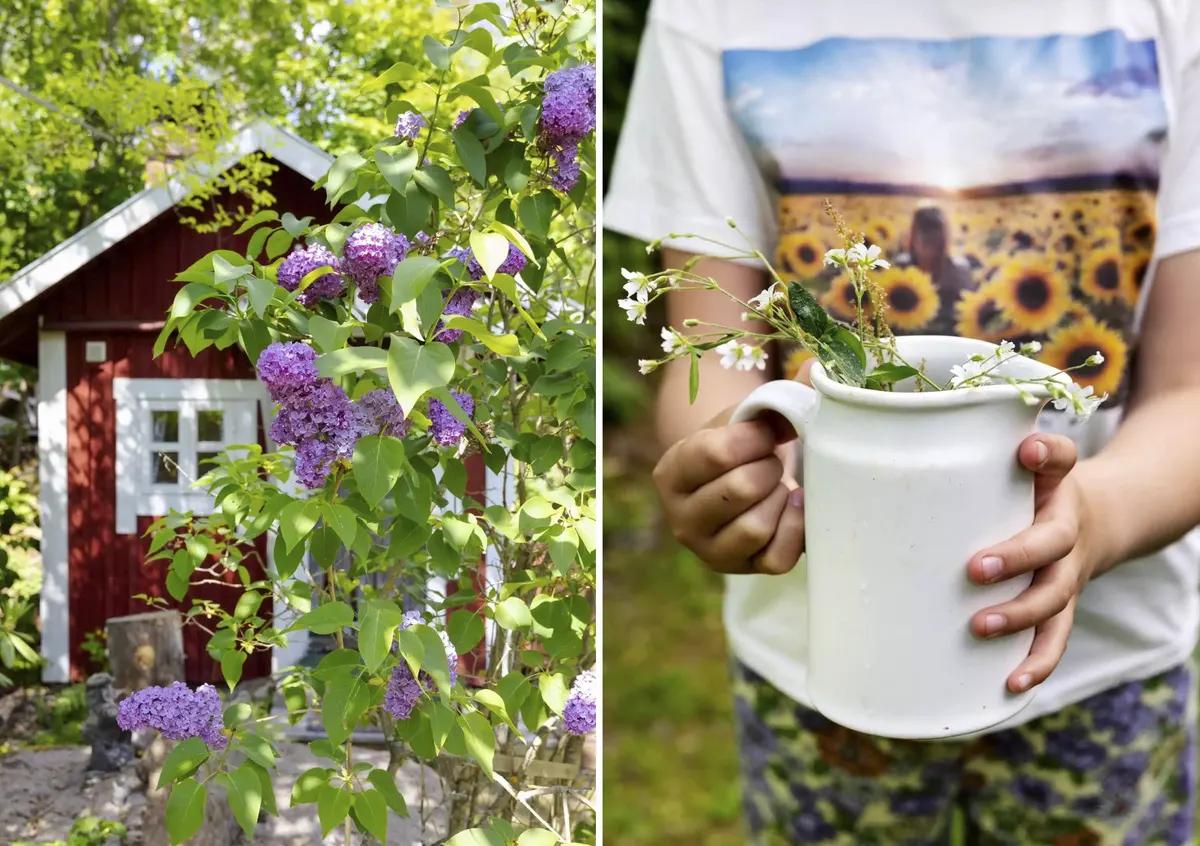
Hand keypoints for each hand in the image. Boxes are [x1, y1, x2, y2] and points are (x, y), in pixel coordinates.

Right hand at [652, 412, 805, 573]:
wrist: (738, 482)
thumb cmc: (741, 445)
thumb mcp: (744, 418)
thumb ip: (776, 396)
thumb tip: (813, 370)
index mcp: (670, 474)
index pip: (715, 454)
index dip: (754, 437)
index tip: (765, 431)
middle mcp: (681, 520)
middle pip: (738, 489)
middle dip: (768, 466)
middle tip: (773, 460)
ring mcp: (711, 552)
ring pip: (755, 527)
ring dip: (779, 497)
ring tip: (780, 483)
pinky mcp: (746, 570)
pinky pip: (777, 559)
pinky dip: (795, 528)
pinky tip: (795, 504)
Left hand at [966, 434, 1098, 693]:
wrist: (1096, 523)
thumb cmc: (1039, 492)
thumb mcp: (1036, 464)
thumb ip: (1023, 450)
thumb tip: (1016, 441)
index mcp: (1057, 493)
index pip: (1059, 465)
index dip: (1046, 456)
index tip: (1024, 450)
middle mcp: (1067, 538)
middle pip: (1050, 550)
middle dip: (1016, 560)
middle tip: (975, 568)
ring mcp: (1066, 577)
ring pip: (1053, 603)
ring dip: (1019, 618)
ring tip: (979, 626)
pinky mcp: (1060, 609)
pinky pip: (1053, 640)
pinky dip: (1036, 664)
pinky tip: (1011, 684)